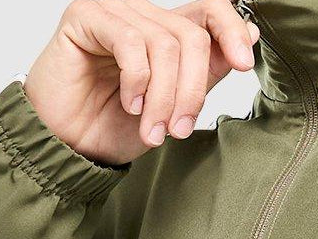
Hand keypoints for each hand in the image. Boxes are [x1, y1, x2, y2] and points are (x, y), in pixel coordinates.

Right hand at [23, 0, 260, 166]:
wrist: (68, 146)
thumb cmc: (112, 127)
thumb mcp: (173, 105)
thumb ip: (206, 72)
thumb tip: (249, 34)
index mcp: (162, 29)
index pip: (209, 10)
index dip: (231, 31)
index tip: (243, 65)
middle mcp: (140, 13)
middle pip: (191, 36)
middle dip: (191, 90)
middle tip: (178, 130)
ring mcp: (112, 10)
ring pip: (165, 45)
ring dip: (163, 97)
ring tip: (152, 130)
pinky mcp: (86, 16)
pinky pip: (132, 44)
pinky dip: (138, 81)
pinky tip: (129, 104)